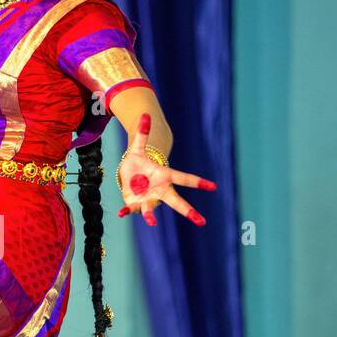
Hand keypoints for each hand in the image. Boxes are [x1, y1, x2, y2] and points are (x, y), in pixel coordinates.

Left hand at [117, 113, 216, 227]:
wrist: (128, 177)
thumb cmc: (138, 163)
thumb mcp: (137, 148)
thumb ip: (142, 134)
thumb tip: (145, 115)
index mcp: (164, 176)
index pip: (184, 178)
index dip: (198, 182)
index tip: (214, 187)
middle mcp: (159, 191)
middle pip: (176, 202)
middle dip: (188, 211)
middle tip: (201, 221)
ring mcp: (148, 199)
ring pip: (152, 209)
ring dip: (150, 215)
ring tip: (152, 222)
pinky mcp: (135, 204)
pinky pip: (132, 208)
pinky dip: (127, 210)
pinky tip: (122, 212)